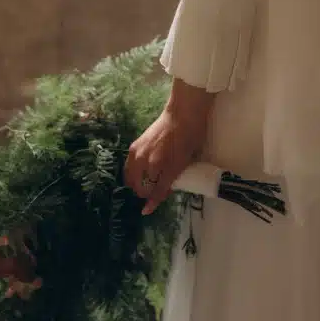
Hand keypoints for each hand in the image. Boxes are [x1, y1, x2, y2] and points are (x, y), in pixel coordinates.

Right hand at [125, 85, 211, 215]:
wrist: (183, 113)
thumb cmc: (189, 137)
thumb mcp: (183, 163)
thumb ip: (170, 181)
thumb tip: (159, 197)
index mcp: (159, 166)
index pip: (154, 192)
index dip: (154, 202)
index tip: (151, 207)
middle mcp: (144, 160)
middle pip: (139, 187)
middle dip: (145, 193)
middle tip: (155, 191)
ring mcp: (138, 152)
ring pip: (131, 177)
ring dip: (137, 184)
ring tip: (146, 183)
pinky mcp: (135, 145)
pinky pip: (129, 165)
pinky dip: (133, 173)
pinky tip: (141, 172)